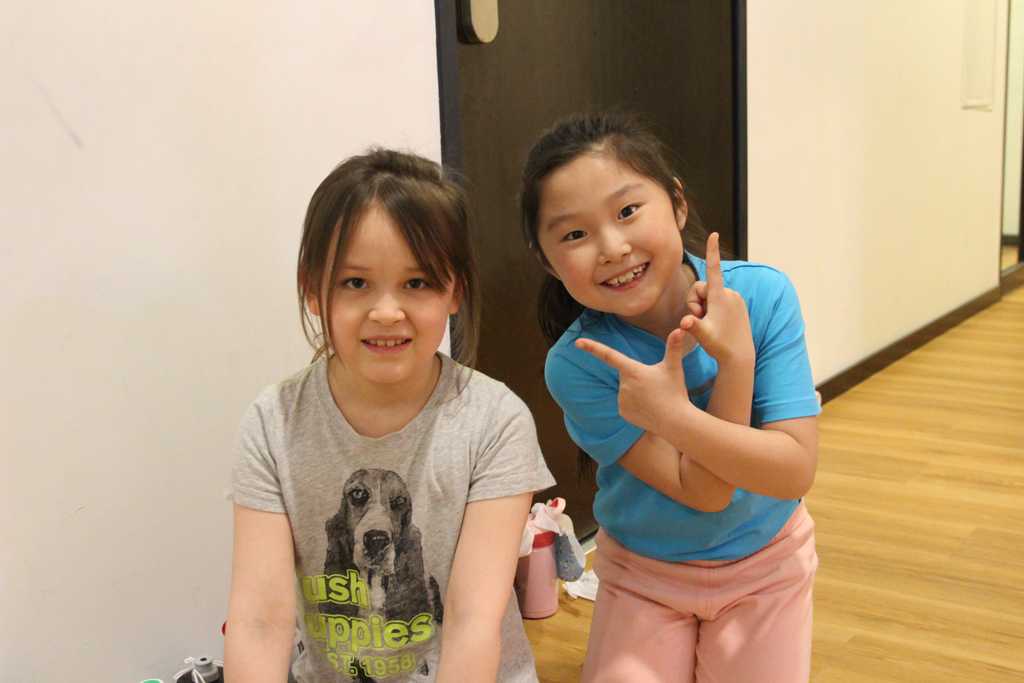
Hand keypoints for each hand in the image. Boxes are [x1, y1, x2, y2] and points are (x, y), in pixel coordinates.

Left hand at [575, 328, 693, 432]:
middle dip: (637, 376)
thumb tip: (680, 328)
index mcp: (633, 371)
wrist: (675, 422)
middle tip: (655, 385)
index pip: (609, 355)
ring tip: (653, 398)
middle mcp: (623, 385)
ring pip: (626, 389)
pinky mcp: (622, 412)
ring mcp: (621, 400)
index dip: (593, 348)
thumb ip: (674, 346)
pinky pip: (625, 403)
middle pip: (626, 374)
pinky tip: (647, 408)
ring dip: (636, 390)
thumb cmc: (675, 392)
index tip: (578, 342)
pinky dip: (635, 404)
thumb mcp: (674, 367)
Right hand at [681, 233, 753, 365]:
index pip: (714, 268)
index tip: (714, 234)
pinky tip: (717, 323)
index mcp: (720, 296)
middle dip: (695, 301)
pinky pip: (718, 300)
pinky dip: (712, 309)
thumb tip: (684, 322)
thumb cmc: (720, 345)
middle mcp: (729, 293)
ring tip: (709, 323)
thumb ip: (692, 325)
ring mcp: (734, 299)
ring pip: (709, 295)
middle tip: (698, 318)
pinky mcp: (738, 305)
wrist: (740, 356)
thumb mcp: (702, 335)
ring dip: (703, 307)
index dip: (712, 251)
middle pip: (702, 287)